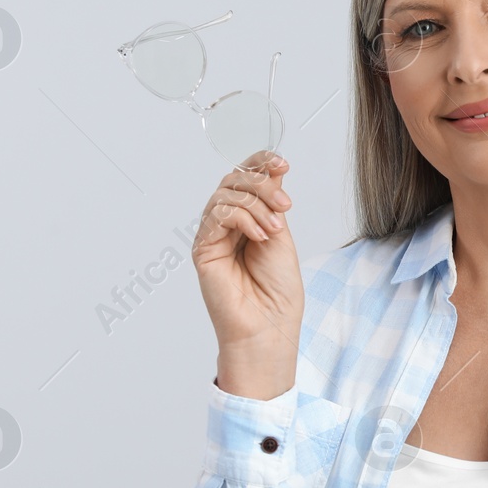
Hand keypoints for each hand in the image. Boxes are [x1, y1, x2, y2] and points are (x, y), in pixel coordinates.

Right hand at [191, 151, 302, 399]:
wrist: (269, 325)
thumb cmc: (277, 290)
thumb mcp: (282, 235)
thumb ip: (272, 203)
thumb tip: (273, 169)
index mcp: (248, 219)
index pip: (247, 178)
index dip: (261, 163)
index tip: (283, 162)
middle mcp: (227, 224)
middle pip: (235, 181)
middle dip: (262, 185)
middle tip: (285, 205)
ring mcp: (213, 235)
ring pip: (225, 193)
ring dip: (255, 204)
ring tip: (274, 228)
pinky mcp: (203, 248)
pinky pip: (217, 215)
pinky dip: (242, 218)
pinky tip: (259, 235)